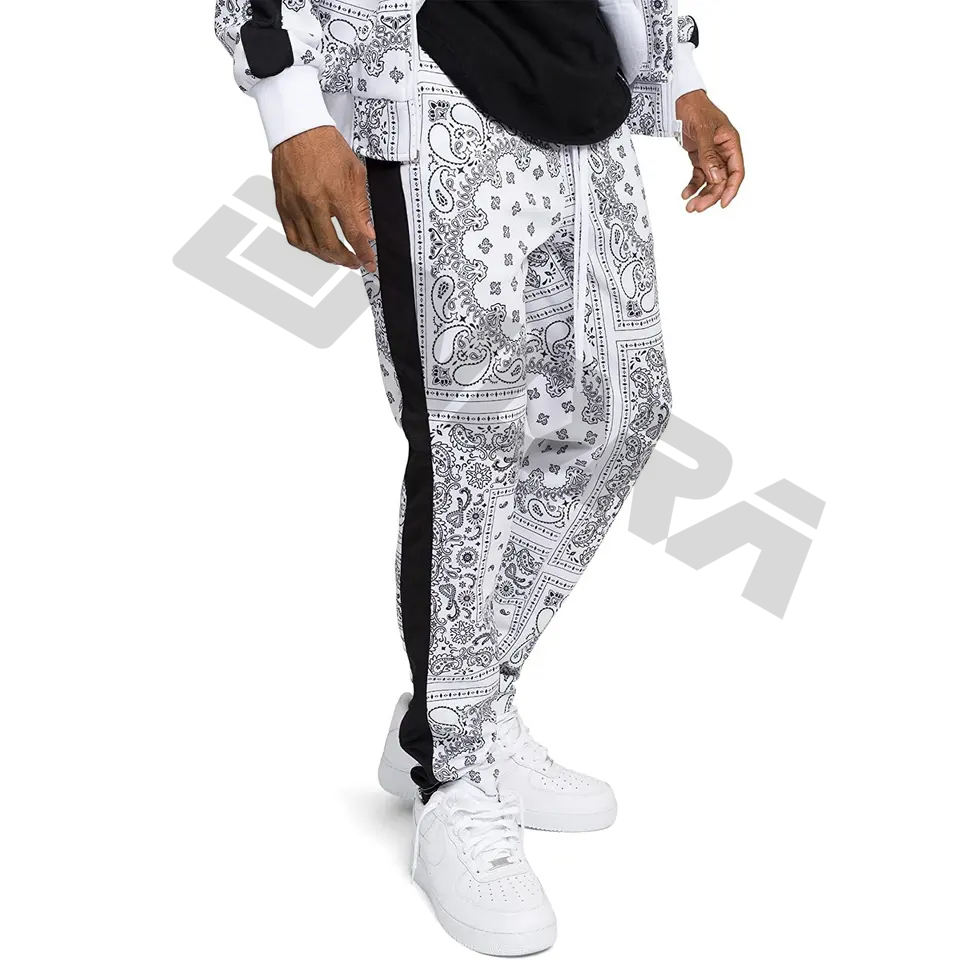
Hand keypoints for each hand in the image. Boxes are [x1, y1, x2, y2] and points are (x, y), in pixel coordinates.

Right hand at [271, 126, 375, 270]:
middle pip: (330, 246)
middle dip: (345, 260)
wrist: (298, 128)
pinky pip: (293, 237)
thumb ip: (362, 205)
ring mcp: (295, 205)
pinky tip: (315, 246)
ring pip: (310, 246)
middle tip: (354, 261)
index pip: (353, 234)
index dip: (363, 253)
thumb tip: (368, 231)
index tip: (370, 263)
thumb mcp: (355, 172)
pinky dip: (306, 247)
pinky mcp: (282, 205)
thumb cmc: (326, 145)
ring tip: (337, 256)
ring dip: (326, 256)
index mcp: (335, 193)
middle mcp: (312, 202)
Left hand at [676, 90, 743, 212]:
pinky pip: (698, 176)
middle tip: (697, 207)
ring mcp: (711, 155)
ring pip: (710, 181)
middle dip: (711, 195)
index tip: (723, 203)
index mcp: (731, 142)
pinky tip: (686, 194)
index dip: (731, 189)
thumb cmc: (696, 108)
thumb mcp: (703, 131)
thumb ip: (709, 155)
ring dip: (701, 194)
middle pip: (722, 180)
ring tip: (690, 206)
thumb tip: (716, 178)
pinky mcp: (699, 157)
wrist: (679, 100)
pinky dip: (693, 186)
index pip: (736, 171)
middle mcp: (723, 151)